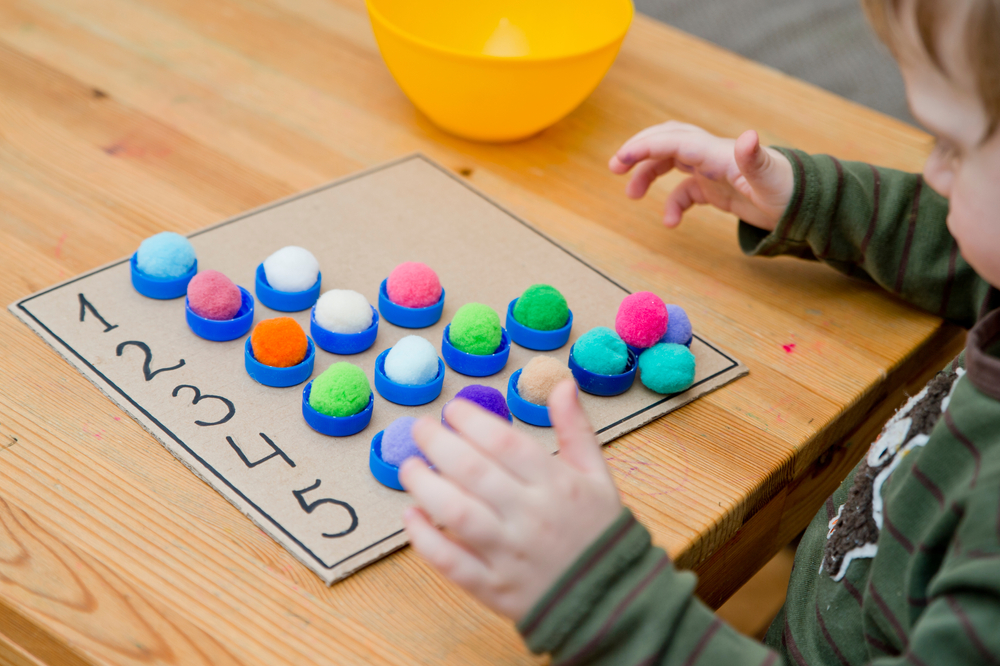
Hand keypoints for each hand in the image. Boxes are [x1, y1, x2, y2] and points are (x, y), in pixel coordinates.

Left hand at [399, 380, 621, 621]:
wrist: (612, 600)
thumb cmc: (599, 532)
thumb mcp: (598, 475)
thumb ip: (575, 429)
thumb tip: (561, 383)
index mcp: (557, 484)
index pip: (505, 443)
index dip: (473, 421)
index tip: (453, 409)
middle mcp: (530, 515)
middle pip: (473, 471)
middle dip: (439, 444)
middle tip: (421, 429)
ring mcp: (509, 553)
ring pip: (457, 514)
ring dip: (425, 486)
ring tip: (410, 467)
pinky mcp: (493, 587)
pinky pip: (451, 562)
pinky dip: (425, 539)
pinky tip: (410, 516)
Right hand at [609, 121, 794, 230]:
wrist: (806, 204)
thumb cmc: (790, 190)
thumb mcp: (771, 179)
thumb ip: (754, 158)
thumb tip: (747, 136)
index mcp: (718, 153)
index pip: (674, 142)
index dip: (645, 147)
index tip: (620, 158)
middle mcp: (712, 156)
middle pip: (667, 141)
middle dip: (639, 150)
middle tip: (614, 166)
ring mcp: (712, 171)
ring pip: (670, 162)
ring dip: (648, 174)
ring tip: (631, 195)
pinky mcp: (715, 188)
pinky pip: (685, 191)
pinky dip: (672, 204)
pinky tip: (670, 223)